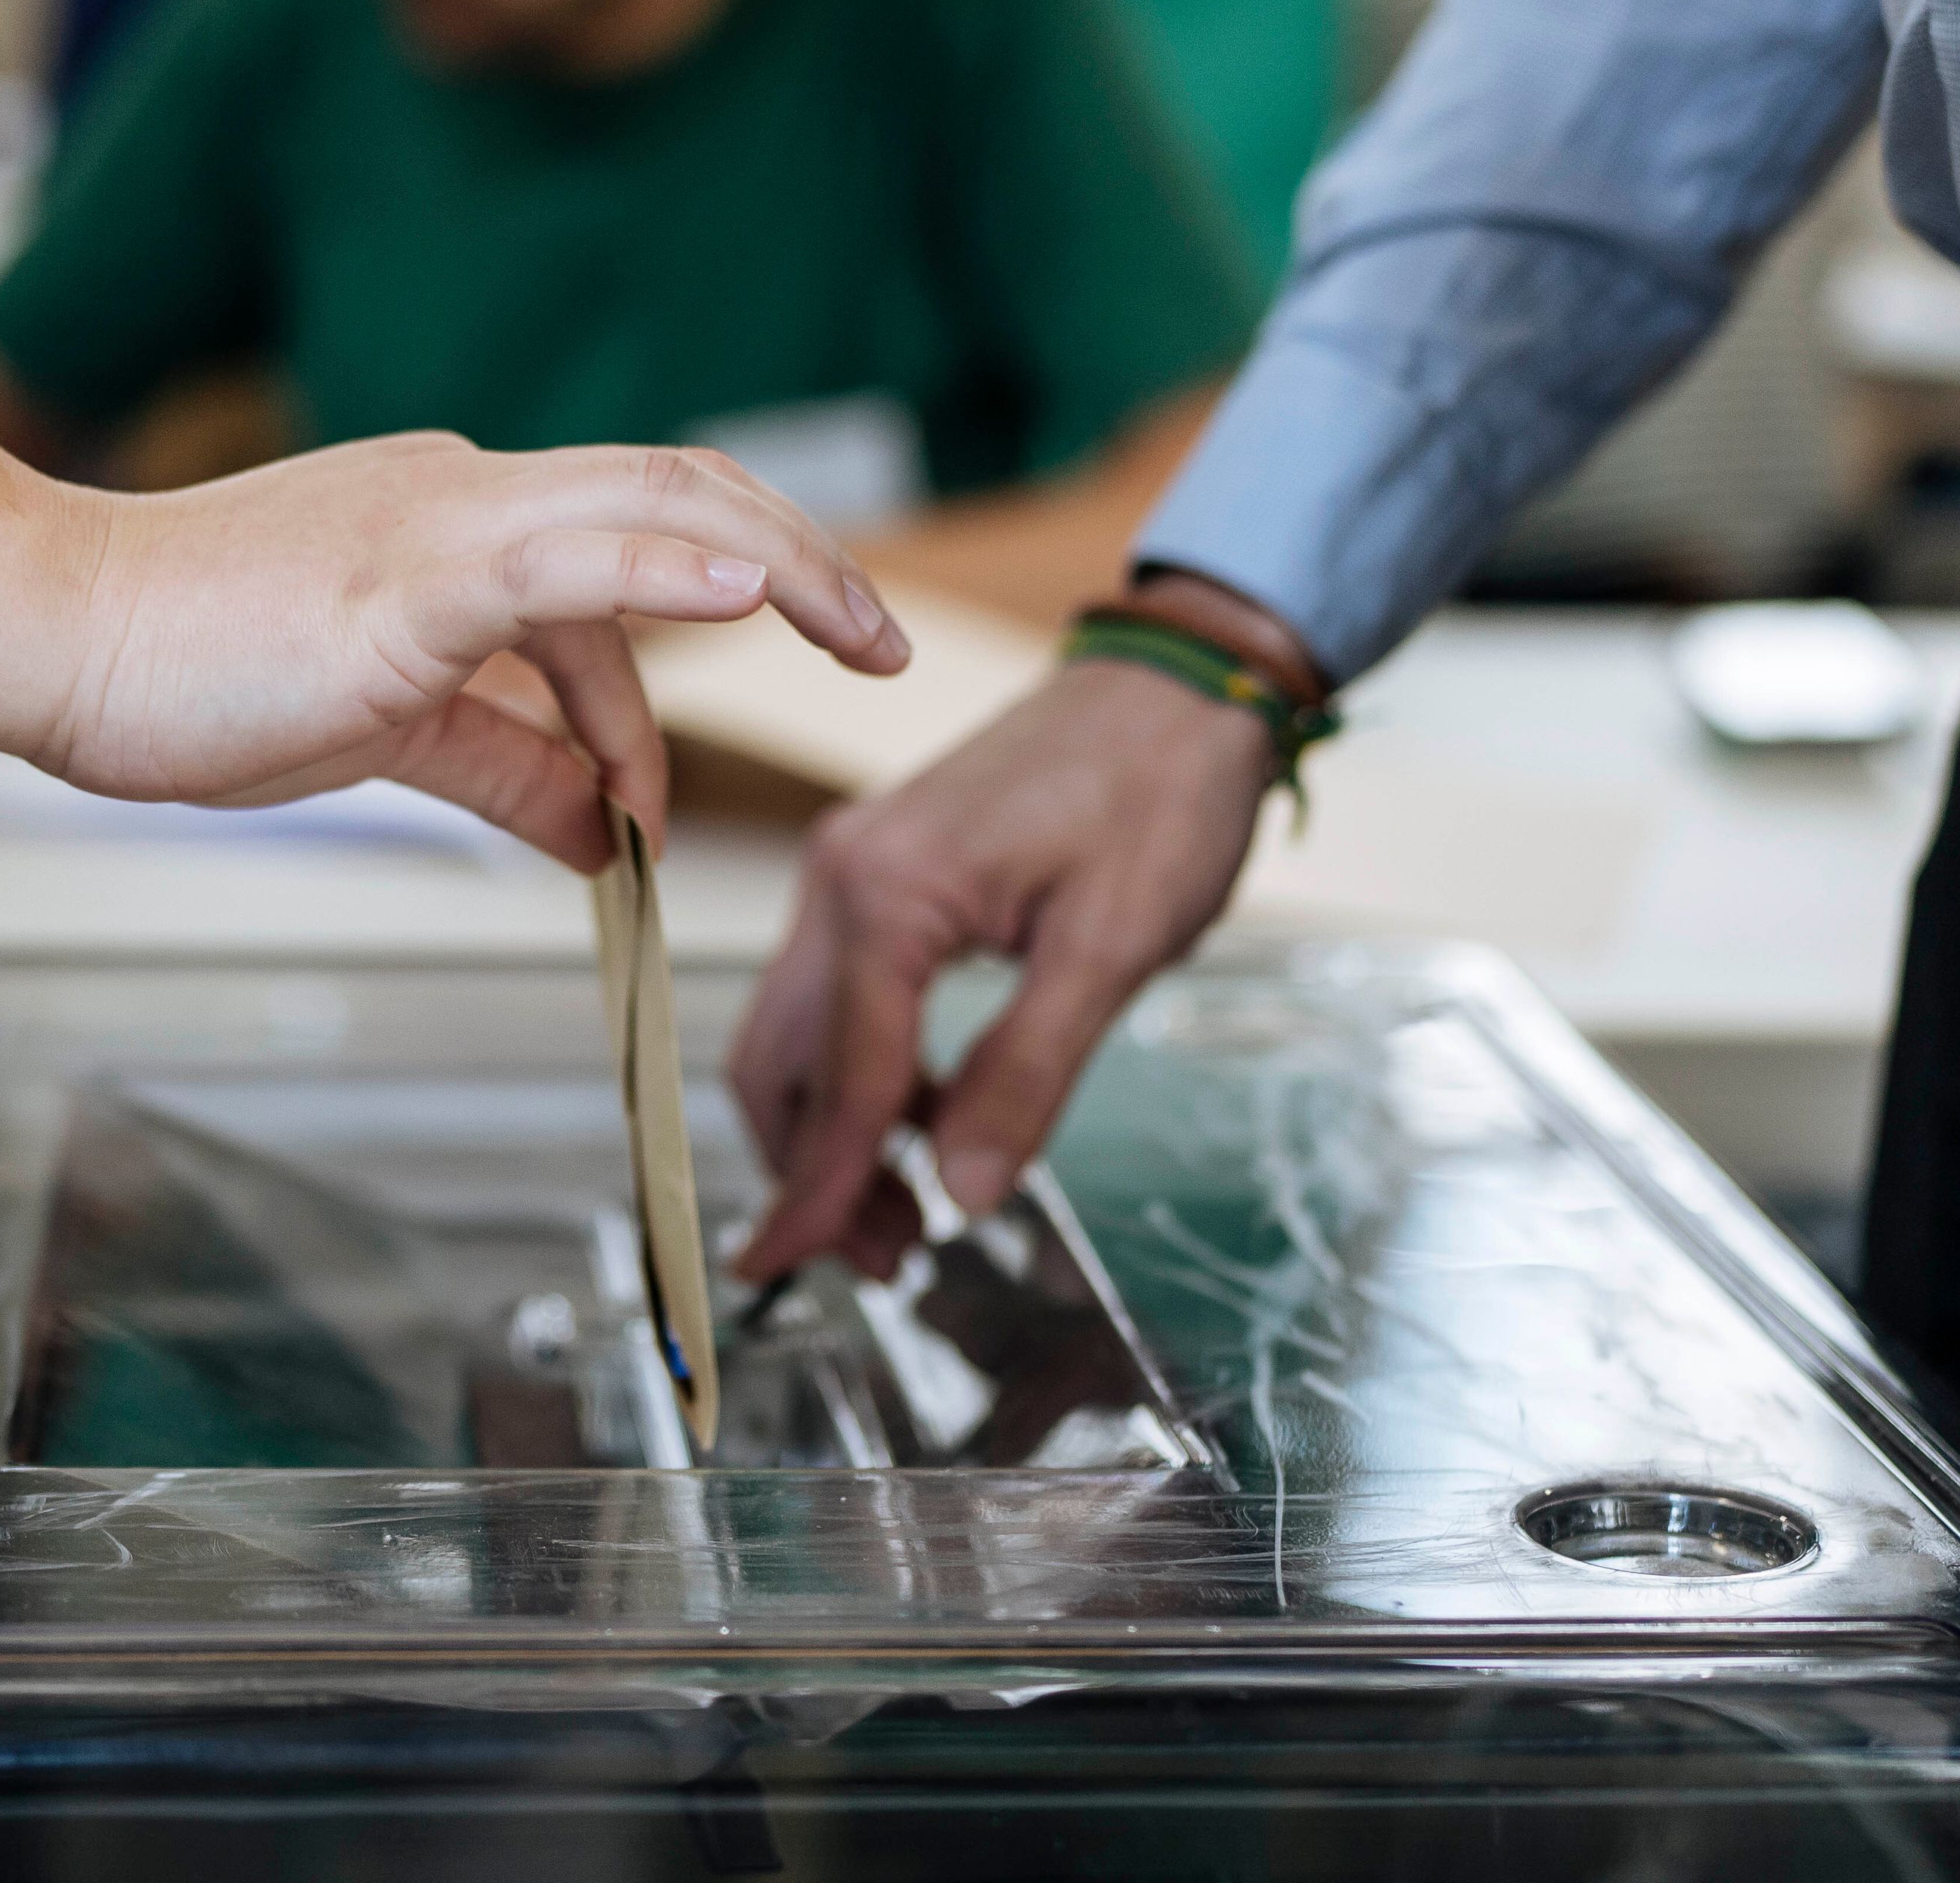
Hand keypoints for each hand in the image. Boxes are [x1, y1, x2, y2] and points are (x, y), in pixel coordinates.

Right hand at [33, 433, 909, 870]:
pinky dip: (668, 569)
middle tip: (889, 642)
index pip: (636, 548)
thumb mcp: (392, 732)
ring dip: (779, 563)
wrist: (53, 632)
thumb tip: (603, 832)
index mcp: (465, 528)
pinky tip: (747, 591)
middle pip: (683, 490)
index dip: (725, 617)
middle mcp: (470, 501)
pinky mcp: (403, 579)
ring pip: (651, 503)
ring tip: (866, 629)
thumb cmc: (194, 670)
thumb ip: (507, 768)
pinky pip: (561, 560)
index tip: (787, 691)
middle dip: (805, 566)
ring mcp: (440, 528)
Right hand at [726, 656, 1274, 1282]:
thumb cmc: (1161, 792)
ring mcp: (852, 872)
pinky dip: (864, 1076)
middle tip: (883, 1261)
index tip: (788, 1275)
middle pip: (781, 1063)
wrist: (1178, 684)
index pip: (840, 1082)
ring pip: (796, 1036)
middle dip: (813, 1173)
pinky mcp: (881, 875)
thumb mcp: (1113, 947)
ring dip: (832, 1132)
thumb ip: (1029, 1074)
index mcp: (886, 895)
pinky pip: (839, 999)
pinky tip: (928, 1122)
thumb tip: (962, 1193)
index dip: (821, 1193)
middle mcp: (841, 879)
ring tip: (907, 1211)